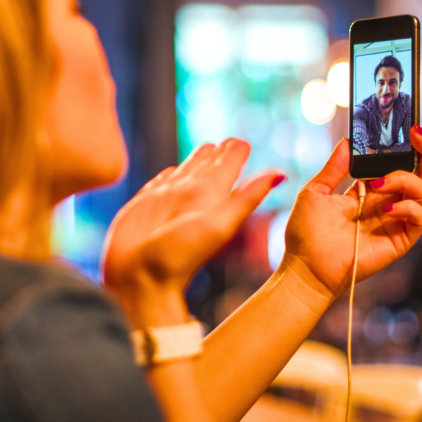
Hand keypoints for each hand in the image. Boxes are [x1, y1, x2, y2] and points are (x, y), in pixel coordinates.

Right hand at [102, 139, 283, 323]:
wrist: (139, 280)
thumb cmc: (178, 256)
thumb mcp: (219, 225)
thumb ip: (247, 197)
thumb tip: (282, 175)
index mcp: (212, 195)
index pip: (230, 163)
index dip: (236, 150)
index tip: (240, 141)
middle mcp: (191, 194)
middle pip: (209, 165)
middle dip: (218, 151)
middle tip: (229, 141)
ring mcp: (168, 199)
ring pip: (185, 170)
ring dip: (196, 159)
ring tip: (208, 149)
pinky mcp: (144, 204)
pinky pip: (159, 182)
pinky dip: (167, 175)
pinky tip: (172, 173)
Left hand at [282, 126, 421, 302]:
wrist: (305, 267)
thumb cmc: (305, 233)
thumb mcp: (314, 192)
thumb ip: (334, 168)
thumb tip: (348, 141)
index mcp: (368, 189)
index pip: (396, 162)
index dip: (403, 145)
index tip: (402, 127)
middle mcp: (386, 202)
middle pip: (420, 172)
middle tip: (416, 134)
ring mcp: (395, 221)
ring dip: (405, 179)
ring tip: (379, 183)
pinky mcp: (400, 240)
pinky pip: (421, 218)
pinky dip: (409, 208)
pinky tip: (386, 209)